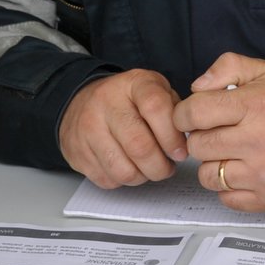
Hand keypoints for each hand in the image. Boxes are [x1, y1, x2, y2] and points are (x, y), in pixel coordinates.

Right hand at [58, 69, 186, 187]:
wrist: (80, 101)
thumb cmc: (127, 100)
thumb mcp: (154, 91)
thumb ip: (173, 111)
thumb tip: (187, 141)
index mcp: (132, 84)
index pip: (156, 108)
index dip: (172, 137)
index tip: (180, 152)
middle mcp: (105, 102)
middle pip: (140, 146)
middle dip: (161, 166)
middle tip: (167, 167)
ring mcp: (87, 128)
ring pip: (124, 170)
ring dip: (143, 176)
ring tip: (148, 167)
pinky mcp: (77, 152)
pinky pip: (108, 180)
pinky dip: (123, 180)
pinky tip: (127, 166)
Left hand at [174, 53, 264, 211]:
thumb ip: (229, 68)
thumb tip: (196, 87)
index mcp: (256, 106)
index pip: (194, 113)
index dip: (183, 114)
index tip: (190, 116)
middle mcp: (258, 141)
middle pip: (197, 145)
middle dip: (200, 137)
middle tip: (216, 133)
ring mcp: (264, 175)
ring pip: (207, 175)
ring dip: (213, 163)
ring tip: (230, 153)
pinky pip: (226, 198)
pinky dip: (228, 187)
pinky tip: (242, 171)